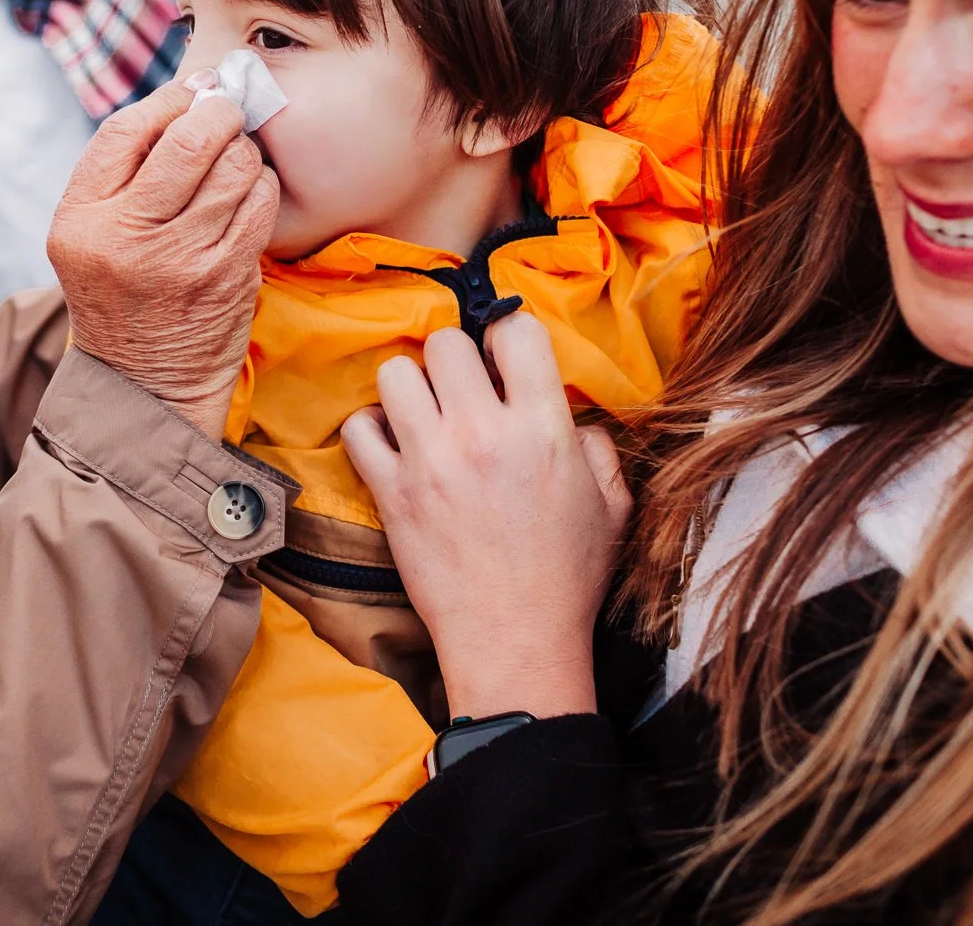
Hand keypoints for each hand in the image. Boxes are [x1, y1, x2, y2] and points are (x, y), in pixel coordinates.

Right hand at [49, 79, 278, 435]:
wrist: (144, 384)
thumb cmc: (122, 296)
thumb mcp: (90, 237)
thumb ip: (123, 174)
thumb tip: (193, 96)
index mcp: (81, 218)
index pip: (124, 130)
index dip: (167, 101)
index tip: (193, 93)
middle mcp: (126, 236)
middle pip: (188, 140)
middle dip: (220, 114)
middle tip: (229, 112)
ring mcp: (180, 258)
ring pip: (234, 167)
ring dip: (245, 152)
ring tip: (237, 160)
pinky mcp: (226, 276)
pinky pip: (259, 203)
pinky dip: (261, 187)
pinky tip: (250, 195)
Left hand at [341, 314, 631, 718]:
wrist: (514, 642)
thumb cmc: (568, 579)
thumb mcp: (613, 507)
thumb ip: (598, 446)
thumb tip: (570, 414)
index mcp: (543, 429)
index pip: (515, 330)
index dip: (508, 335)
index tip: (504, 358)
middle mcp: (482, 433)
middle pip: (446, 342)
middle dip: (455, 359)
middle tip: (461, 390)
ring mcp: (430, 461)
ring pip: (395, 372)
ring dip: (411, 387)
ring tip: (424, 413)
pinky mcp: (391, 492)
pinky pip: (358, 427)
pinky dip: (371, 429)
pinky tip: (393, 445)